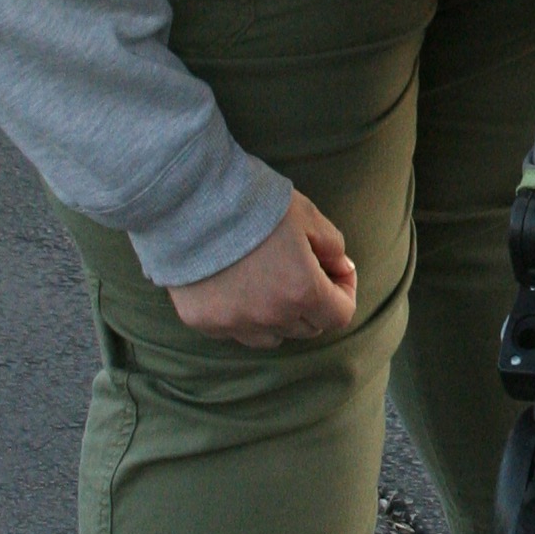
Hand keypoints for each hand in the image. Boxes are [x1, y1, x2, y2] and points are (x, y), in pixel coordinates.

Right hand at [169, 193, 357, 346]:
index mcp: (301, 291)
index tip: (336, 271)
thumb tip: (341, 269)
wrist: (190, 198)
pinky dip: (243, 315)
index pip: (340, 315)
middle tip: (304, 270)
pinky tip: (236, 285)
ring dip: (279, 316)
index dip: (345, 292)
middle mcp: (270, 316)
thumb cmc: (253, 202)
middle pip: (308, 327)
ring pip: (272, 336)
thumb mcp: (307, 215)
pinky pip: (235, 330)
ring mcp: (234, 323)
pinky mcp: (203, 321)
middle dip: (315, 302)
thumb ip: (334, 247)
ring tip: (270, 281)